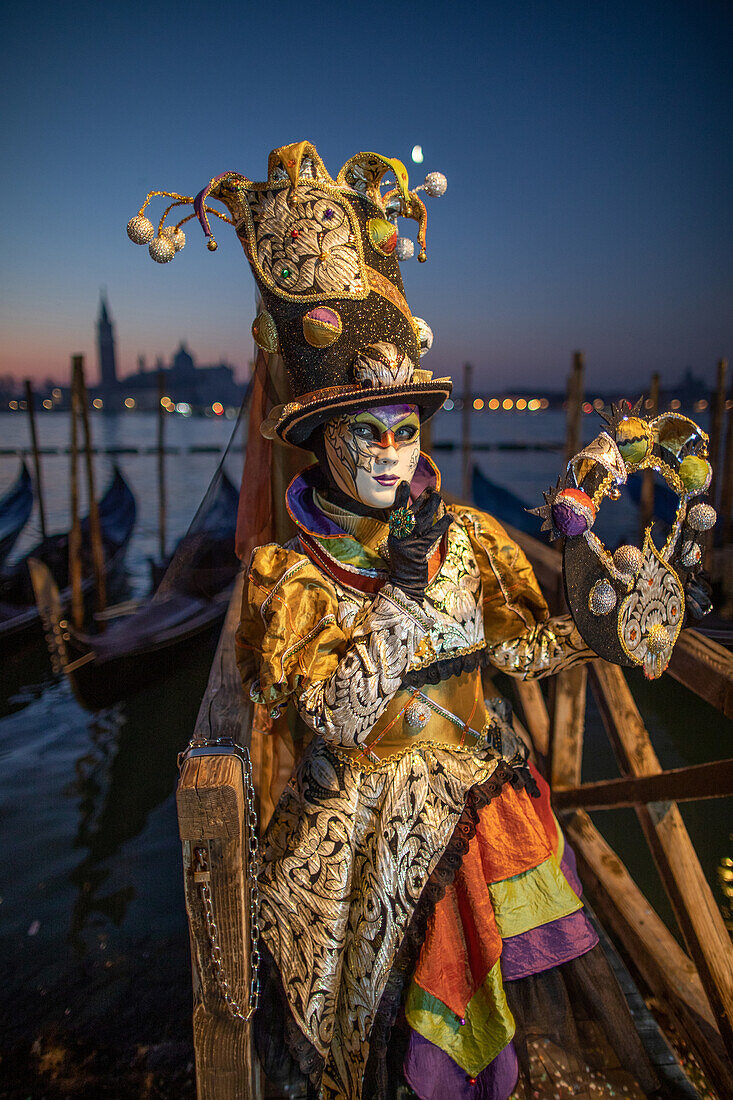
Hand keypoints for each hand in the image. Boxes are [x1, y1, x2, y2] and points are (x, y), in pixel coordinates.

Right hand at [387, 483, 452, 604]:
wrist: (405, 583)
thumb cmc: (404, 564)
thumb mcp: (400, 545)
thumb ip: (405, 530)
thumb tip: (416, 511)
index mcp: (393, 534)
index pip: (396, 511)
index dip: (400, 497)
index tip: (404, 483)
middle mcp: (400, 537)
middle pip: (412, 512)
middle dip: (422, 498)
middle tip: (431, 489)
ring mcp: (409, 543)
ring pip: (423, 519)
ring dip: (432, 505)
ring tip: (438, 495)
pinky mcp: (420, 550)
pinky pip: (433, 533)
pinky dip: (443, 523)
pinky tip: (451, 516)